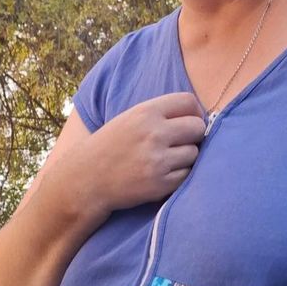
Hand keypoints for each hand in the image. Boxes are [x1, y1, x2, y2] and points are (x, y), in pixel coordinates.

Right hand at [89, 92, 204, 211]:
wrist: (87, 178)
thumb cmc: (112, 144)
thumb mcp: (131, 117)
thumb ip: (161, 113)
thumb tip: (199, 116)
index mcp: (146, 112)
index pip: (189, 101)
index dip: (193, 111)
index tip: (188, 120)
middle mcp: (154, 133)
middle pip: (197, 127)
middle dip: (194, 134)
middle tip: (182, 141)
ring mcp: (158, 160)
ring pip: (194, 152)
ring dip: (186, 156)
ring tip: (168, 158)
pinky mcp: (160, 184)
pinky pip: (187, 174)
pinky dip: (180, 174)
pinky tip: (164, 172)